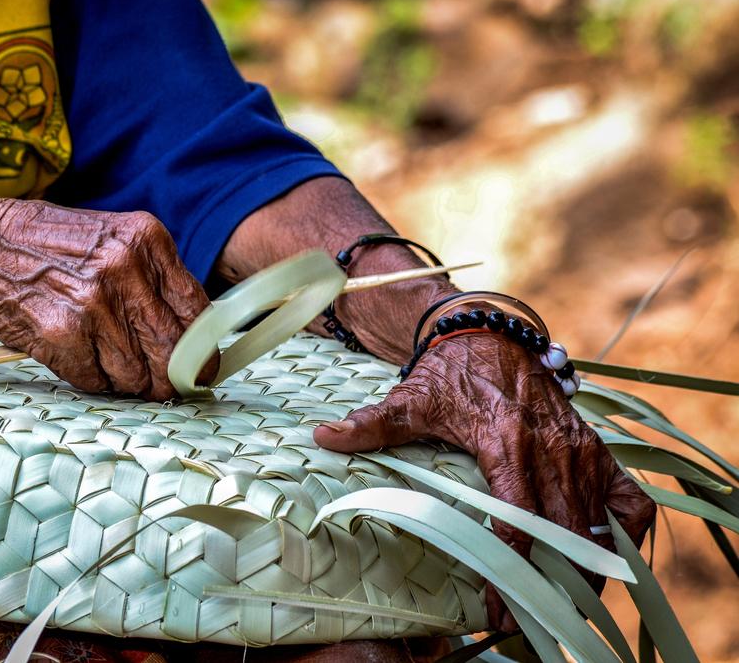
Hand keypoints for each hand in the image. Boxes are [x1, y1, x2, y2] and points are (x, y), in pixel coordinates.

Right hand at [0, 176, 212, 400]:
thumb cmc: (43, 247)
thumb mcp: (108, 242)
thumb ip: (151, 282)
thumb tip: (193, 339)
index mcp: (146, 239)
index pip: (198, 311)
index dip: (202, 350)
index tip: (200, 370)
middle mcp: (124, 267)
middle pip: (174, 351)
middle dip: (169, 378)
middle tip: (161, 387)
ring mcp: (93, 301)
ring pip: (137, 375)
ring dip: (123, 380)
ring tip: (97, 355)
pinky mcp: (62, 333)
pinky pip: (97, 381)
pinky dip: (89, 379)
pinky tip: (70, 353)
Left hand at [313, 333, 655, 630]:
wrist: (490, 332)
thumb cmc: (449, 372)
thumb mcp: (409, 398)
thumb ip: (371, 424)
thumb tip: (322, 437)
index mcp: (505, 443)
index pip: (516, 522)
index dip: (509, 572)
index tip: (498, 609)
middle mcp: (551, 448)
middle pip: (563, 534)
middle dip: (552, 584)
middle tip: (532, 619)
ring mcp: (579, 449)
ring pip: (596, 524)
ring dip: (587, 570)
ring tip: (565, 605)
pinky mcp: (595, 447)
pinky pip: (628, 498)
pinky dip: (624, 531)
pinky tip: (604, 556)